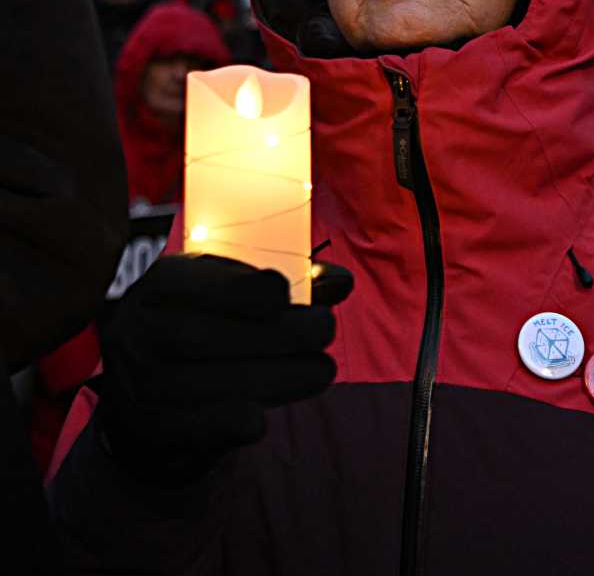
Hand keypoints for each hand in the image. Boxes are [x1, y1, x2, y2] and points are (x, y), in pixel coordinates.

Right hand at [97, 253, 352, 483]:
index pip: (200, 283)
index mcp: (165, 283)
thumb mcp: (236, 285)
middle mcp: (142, 329)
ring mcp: (140, 380)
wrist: (145, 375)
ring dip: (278, 378)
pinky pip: (198, 425)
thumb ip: (290, 280)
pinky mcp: (152, 424)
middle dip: (278, 334)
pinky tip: (267, 413)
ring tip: (321, 370)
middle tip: (324, 330)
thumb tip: (341, 282)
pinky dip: (239, 419)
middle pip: (206, 335)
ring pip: (208, 382)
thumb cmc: (209, 315)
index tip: (288, 294)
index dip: (249, 290)